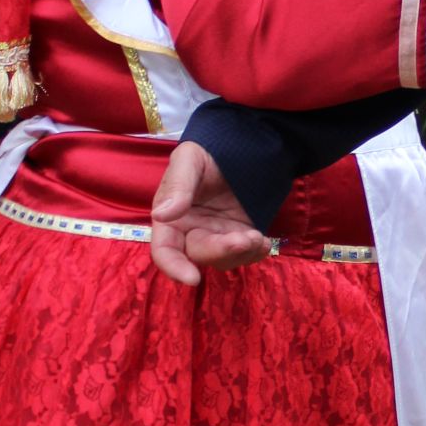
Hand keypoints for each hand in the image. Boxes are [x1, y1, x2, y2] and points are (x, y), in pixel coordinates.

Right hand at [150, 142, 267, 284]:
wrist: (238, 146)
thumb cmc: (206, 152)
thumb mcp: (188, 160)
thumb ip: (177, 186)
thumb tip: (161, 215)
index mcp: (170, 219)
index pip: (165, 250)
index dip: (174, 267)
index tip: (192, 279)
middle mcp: (191, 232)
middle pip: (199, 256)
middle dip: (221, 251)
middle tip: (245, 238)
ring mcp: (217, 236)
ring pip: (225, 260)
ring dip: (242, 253)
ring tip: (258, 237)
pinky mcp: (240, 235)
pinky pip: (245, 254)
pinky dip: (255, 253)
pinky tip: (264, 242)